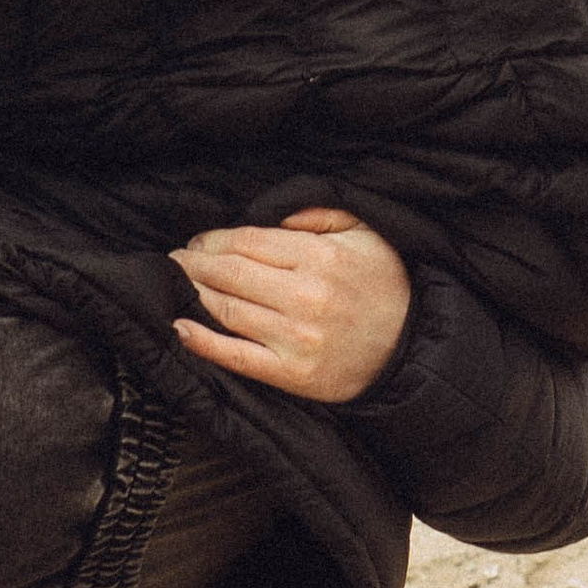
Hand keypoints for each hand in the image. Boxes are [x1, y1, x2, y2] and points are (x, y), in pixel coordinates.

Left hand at [171, 209, 413, 402]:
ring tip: (175, 283)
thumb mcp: (366, 234)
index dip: (214, 239)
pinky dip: (203, 342)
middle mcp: (306, 296)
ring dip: (193, 293)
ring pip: (228, 310)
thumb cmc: (384, 286)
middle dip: (195, 263)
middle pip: (231, 273)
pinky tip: (179, 327)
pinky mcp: (293, 374)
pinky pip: (237, 356)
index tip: (199, 241)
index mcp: (321, 257)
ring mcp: (297, 338)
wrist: (412, 349)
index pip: (249, 241)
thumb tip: (272, 212)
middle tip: (176, 259)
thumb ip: (320, 214)